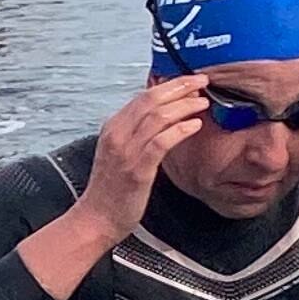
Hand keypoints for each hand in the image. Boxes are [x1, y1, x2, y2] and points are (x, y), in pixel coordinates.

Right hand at [80, 74, 212, 241]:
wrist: (96, 218)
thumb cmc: (111, 189)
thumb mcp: (118, 153)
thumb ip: (135, 134)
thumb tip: (161, 118)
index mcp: (113, 128)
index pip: (142, 97)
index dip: (168, 85)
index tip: (188, 81)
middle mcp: (117, 135)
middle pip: (151, 100)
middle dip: (179, 87)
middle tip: (201, 81)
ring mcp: (126, 152)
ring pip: (158, 117)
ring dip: (184, 106)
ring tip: (202, 102)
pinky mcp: (137, 170)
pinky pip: (161, 142)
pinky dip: (180, 130)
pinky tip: (195, 126)